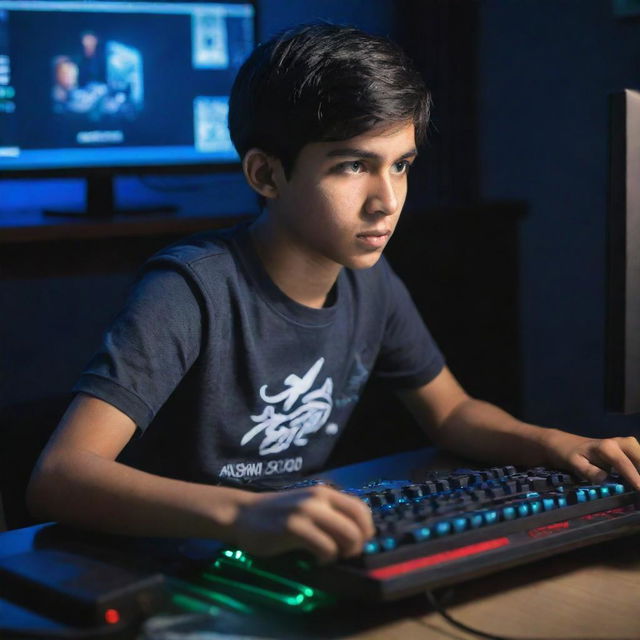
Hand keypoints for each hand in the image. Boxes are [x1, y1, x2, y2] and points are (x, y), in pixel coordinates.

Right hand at [232, 485, 374, 562]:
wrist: (244, 514)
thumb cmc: (278, 513)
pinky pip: (325, 547)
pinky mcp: (294, 527)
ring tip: (329, 556)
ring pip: (346, 535)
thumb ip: (329, 513)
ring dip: (343, 552)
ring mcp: (307, 512)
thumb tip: (356, 535)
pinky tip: (315, 558)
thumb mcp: (308, 506)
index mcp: (325, 493)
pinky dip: (326, 558)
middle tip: (344, 554)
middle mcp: (319, 498)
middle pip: (358, 525)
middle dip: (357, 545)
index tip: (357, 542)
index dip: (366, 529)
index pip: (361, 508)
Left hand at [545, 430, 639, 490]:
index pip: (623, 463)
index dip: (634, 476)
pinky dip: (639, 467)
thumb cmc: (570, 454)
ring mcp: (625, 444)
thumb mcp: (575, 464)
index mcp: (606, 447)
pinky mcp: (628, 448)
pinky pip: (639, 456)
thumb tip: (605, 479)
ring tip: (639, 485)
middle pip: (639, 456)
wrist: (567, 444)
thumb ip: (589, 471)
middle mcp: (619, 442)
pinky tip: (638, 479)